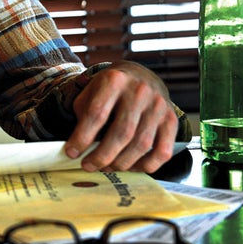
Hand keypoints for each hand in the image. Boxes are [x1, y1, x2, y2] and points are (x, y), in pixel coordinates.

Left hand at [64, 61, 178, 172]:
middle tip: (88, 166)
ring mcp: (159, 105)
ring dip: (121, 163)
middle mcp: (139, 91)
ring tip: (105, 167)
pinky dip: (146, 165)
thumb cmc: (110, 90)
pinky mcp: (171, 120)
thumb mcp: (91, 92)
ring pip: (141, 144)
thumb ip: (84, 116)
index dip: (82, 137)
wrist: (139, 76)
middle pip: (122, 132)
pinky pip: (163, 151)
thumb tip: (79, 150)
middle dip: (102, 156)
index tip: (71, 153)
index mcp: (114, 80)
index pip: (96, 113)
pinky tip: (130, 166)